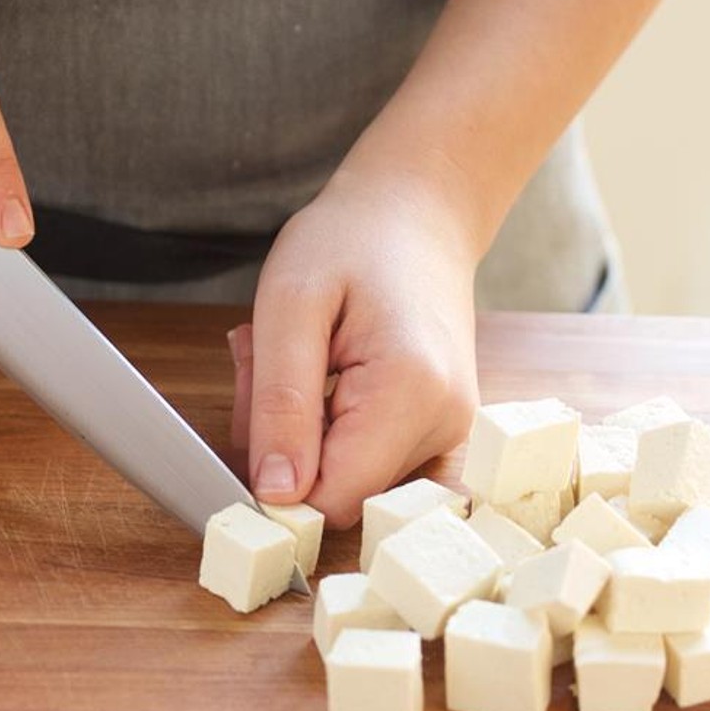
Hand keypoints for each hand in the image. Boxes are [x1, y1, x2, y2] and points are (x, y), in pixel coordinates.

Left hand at [230, 148, 481, 529]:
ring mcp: (451, 432)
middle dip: (288, 443)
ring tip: (305, 360)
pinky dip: (336, 435)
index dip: (277, 475)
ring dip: (306, 433)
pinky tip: (329, 383)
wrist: (416, 211)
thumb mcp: (289, 307)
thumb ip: (281, 405)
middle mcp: (445, 425)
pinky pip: (374, 467)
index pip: (331, 499)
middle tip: (274, 363)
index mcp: (412, 394)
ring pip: (350, 480)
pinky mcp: (443, 431)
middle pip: (338, 492)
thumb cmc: (351, 240)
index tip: (258, 405)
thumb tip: (278, 495)